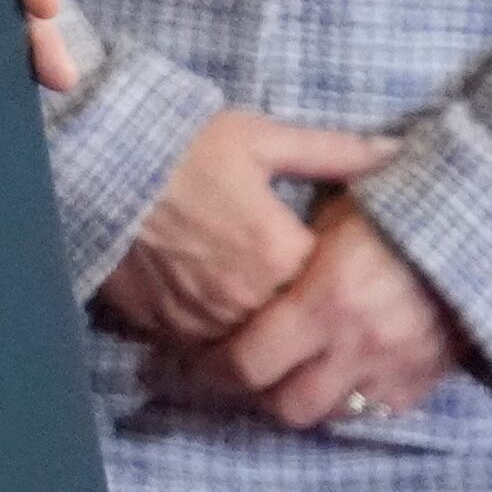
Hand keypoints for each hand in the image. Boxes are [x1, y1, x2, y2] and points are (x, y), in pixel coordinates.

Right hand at [95, 111, 396, 347]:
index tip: (348, 283)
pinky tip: (222, 326)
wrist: (96, 161)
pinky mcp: (164, 326)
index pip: (333, 294)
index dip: (340, 289)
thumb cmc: (183, 146)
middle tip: (315, 321)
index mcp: (281, 254)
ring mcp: (203, 318)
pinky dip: (218, 345)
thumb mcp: (259, 138)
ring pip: (252, 353)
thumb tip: (395, 152)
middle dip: (306, 330)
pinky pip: (206, 352)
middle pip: (296, 335)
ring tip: (272, 331)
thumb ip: (332, 152)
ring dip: (263, 344)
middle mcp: (248, 298)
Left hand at [158, 194, 468, 428]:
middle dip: (258, 395)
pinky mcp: (426, 379)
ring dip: (305, 400)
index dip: (215, 369)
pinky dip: (352, 402)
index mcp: (324, 300)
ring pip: (332, 416)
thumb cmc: (395, 208)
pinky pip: (377, 414)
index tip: (199, 360)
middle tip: (239, 377)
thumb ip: (285, 234)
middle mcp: (358, 344)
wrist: (483, 227)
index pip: (249, 362)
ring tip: (285, 378)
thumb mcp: (335, 204)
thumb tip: (235, 217)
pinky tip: (335, 377)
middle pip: (287, 406)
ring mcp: (395, 368)